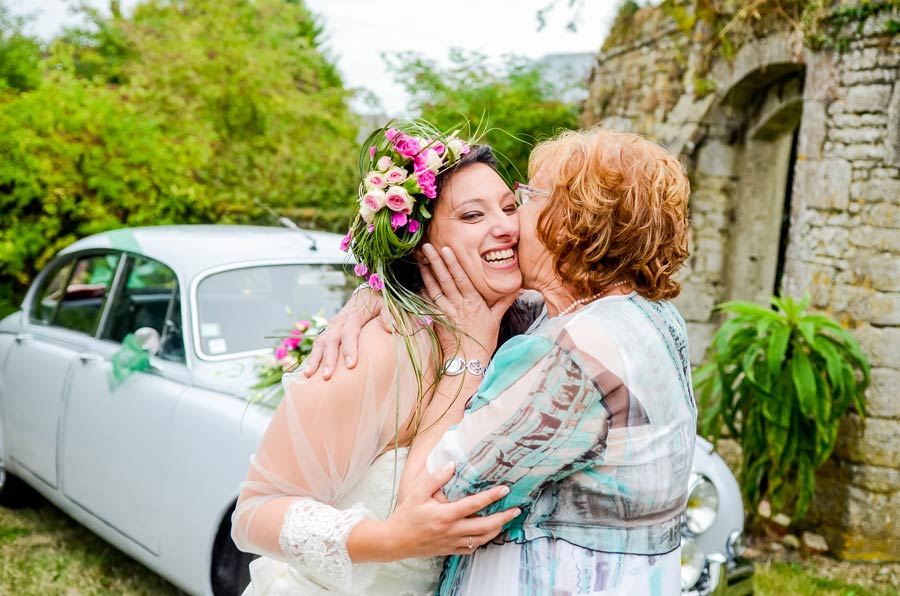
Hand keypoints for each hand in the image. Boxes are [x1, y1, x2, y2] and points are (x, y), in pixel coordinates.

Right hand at [303, 288, 390, 379]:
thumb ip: (388, 316)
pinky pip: (317, 344)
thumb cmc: (377, 303)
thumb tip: (390, 330)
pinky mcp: (328, 332)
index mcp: (353, 316)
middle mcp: (339, 322)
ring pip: (320, 342)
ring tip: (308, 375)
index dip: (349, 348)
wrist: (365, 294)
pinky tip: (307, 372)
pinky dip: (311, 357)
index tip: (350, 365)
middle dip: (328, 359)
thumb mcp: (385, 304)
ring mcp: (331, 327)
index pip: (349, 333)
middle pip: (330, 341)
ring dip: (314, 359)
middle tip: (327, 376)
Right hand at [382, 461, 519, 558]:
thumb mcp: (418, 492)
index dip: (492, 496)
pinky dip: (482, 541)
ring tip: (506, 521)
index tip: (505, 489)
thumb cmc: (406, 515)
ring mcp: (452, 542)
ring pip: (482, 539)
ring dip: (497, 530)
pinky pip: (471, 548)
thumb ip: (436, 478)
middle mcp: (452, 530)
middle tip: (516, 510)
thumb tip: (452, 465)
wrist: (394, 541)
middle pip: (485, 526)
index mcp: (446, 515)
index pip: (475, 504)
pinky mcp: (449, 550)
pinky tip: (487, 534)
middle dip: (503, 518)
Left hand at [420, 244, 516, 358]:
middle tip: (427, 247)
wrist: (467, 361)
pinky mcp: (437, 320)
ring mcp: (446, 313)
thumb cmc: (483, 341)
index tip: (446, 249)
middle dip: (436, 261)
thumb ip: (503, 302)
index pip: (461, 278)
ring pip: (434, 289)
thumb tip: (517, 288)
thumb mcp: (496, 320)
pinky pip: (428, 303)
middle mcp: (458, 305)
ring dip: (427, 273)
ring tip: (421, 259)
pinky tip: (418, 281)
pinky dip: (422, 291)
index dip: (453, 263)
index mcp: (473, 303)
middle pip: (445, 279)